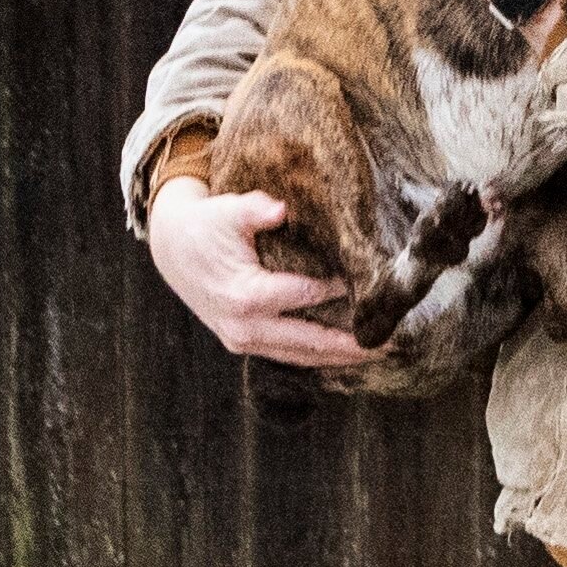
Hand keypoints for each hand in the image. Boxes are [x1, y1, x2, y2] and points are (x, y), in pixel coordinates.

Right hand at [148, 178, 373, 367]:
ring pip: (302, 355)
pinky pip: (289, 355)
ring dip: (342, 357)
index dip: (342, 291)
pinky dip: (320, 356)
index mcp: (244, 295)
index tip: (375, 287)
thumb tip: (281, 209)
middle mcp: (245, 326)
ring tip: (382, 352)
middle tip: (394, 343)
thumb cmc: (206, 227)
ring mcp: (243, 340)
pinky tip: (350, 353)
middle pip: (311, 341)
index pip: (307, 295)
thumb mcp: (226, 211)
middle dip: (353, 344)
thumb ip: (254, 210)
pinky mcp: (244, 344)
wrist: (172, 250)